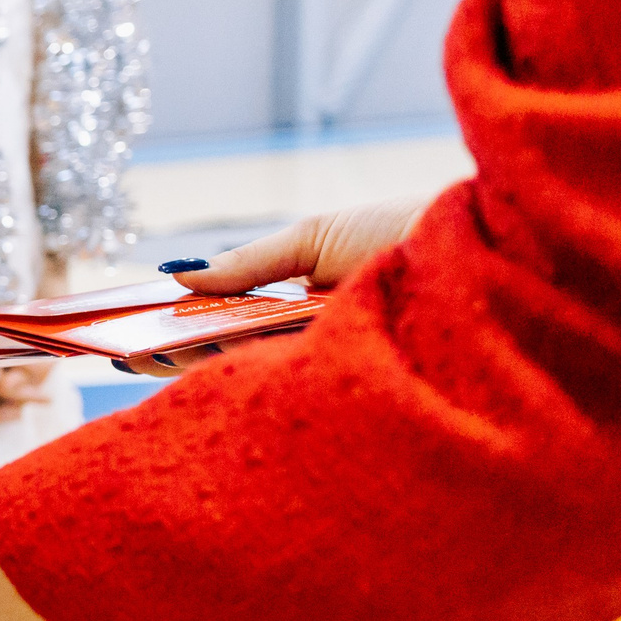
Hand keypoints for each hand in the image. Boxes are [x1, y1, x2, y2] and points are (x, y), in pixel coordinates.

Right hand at [114, 194, 428, 377]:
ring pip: (257, 378)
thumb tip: (178, 277)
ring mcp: (337, 369)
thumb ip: (247, 264)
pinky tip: (210, 371)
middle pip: (234, 358)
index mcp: (303, 311)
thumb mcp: (313, 239)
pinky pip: (296, 389)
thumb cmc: (407, 230)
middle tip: (129, 352)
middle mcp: (316, 346)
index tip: (135, 334)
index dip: (181, 332)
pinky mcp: (362, 387)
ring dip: (203, 367)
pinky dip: (250, 380)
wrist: (491, 245)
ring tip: (152, 357)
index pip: (229, 329)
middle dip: (178, 354)